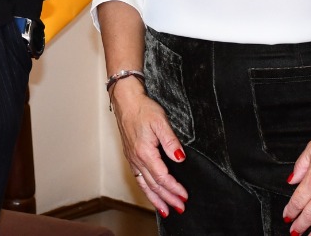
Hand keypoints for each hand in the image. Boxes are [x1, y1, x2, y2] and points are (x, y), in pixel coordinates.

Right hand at [110, 77, 188, 217]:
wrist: (126, 101)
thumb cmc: (143, 109)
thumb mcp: (160, 121)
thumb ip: (170, 141)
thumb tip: (180, 158)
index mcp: (144, 152)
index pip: (162, 177)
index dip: (174, 188)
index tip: (184, 195)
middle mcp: (136, 159)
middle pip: (154, 185)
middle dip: (168, 198)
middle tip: (179, 208)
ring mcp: (132, 159)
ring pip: (144, 185)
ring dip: (156, 199)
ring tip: (165, 210)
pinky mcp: (130, 156)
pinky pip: (139, 179)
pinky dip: (146, 190)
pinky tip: (151, 194)